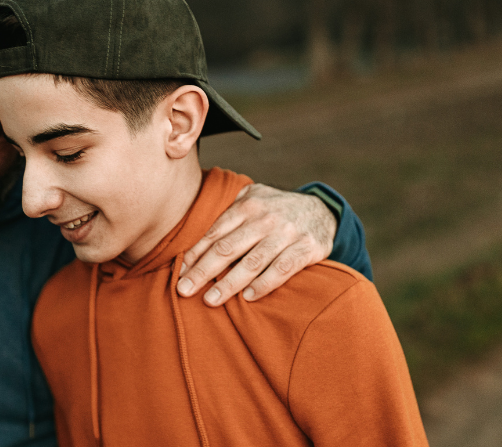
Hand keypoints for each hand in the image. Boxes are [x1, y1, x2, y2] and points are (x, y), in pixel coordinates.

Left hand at [177, 183, 336, 305]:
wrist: (322, 210)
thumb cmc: (276, 210)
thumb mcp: (252, 200)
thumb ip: (227, 214)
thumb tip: (192, 237)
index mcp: (247, 206)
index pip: (214, 234)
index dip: (194, 255)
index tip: (178, 274)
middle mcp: (265, 218)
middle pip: (228, 248)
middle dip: (203, 271)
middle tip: (184, 290)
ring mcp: (287, 233)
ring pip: (253, 261)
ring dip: (229, 283)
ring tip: (210, 300)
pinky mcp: (307, 248)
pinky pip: (283, 269)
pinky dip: (265, 284)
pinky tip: (249, 297)